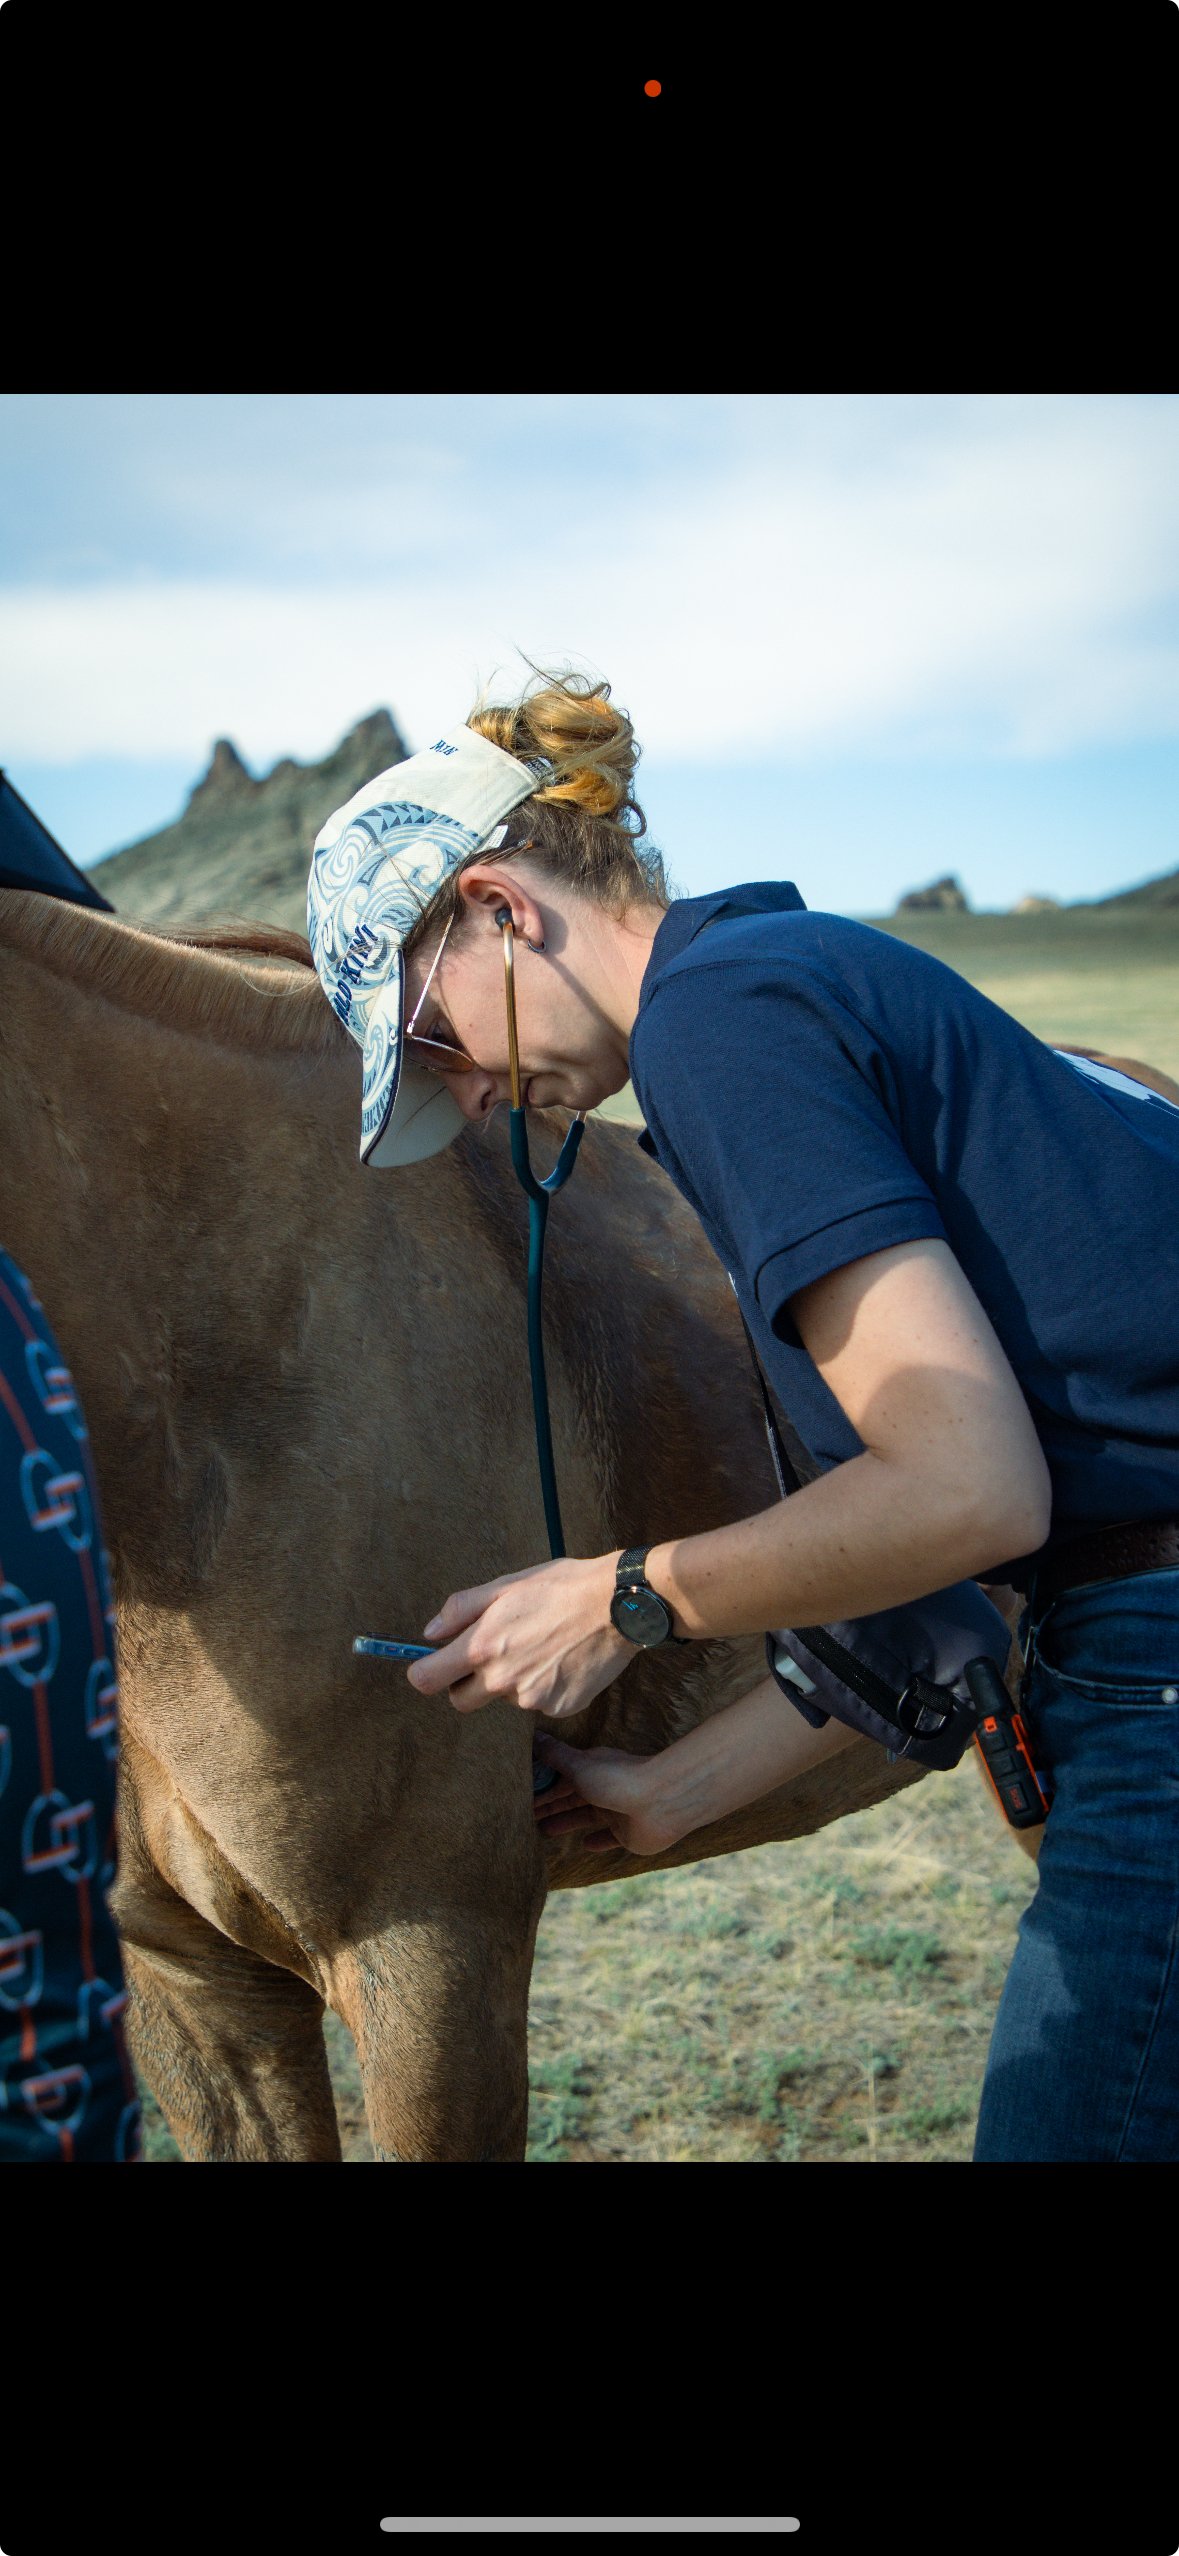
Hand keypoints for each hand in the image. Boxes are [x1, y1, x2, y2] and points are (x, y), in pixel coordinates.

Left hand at [407, 1553, 635, 1719]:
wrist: (618, 1606)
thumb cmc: (560, 1588)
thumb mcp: (504, 1586)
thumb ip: (459, 1610)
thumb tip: (429, 1634)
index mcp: (482, 1648)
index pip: (427, 1680)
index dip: (426, 1672)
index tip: (436, 1666)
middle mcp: (502, 1680)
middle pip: (462, 1701)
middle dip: (468, 1683)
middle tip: (494, 1654)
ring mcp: (531, 1699)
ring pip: (506, 1698)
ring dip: (514, 1680)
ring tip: (543, 1645)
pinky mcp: (559, 1708)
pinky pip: (539, 1702)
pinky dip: (545, 1685)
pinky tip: (563, 1659)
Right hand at [531, 1735, 685, 1857]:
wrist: (661, 1802)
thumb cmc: (616, 1779)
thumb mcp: (578, 1765)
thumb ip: (555, 1755)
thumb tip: (532, 1734)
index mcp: (591, 1769)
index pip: (561, 1777)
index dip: (542, 1785)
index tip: (521, 1793)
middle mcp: (603, 1788)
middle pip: (570, 1798)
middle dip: (549, 1805)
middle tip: (523, 1815)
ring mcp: (616, 1811)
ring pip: (585, 1817)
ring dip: (566, 1822)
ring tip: (543, 1831)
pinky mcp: (628, 1834)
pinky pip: (610, 1838)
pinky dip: (597, 1841)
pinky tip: (584, 1845)